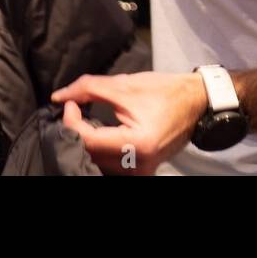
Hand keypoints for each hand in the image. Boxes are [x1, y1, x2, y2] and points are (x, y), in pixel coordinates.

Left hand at [51, 72, 207, 175]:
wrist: (196, 102)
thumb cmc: (164, 91)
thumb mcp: (125, 85)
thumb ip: (89, 89)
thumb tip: (60, 97)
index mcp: (136, 144)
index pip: (88, 139)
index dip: (72, 121)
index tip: (70, 103)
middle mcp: (138, 165)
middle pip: (90, 154)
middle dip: (76, 131)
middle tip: (76, 109)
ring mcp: (141, 172)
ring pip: (98, 162)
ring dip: (87, 142)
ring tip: (87, 120)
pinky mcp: (143, 171)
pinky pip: (111, 165)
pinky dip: (100, 150)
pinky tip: (100, 133)